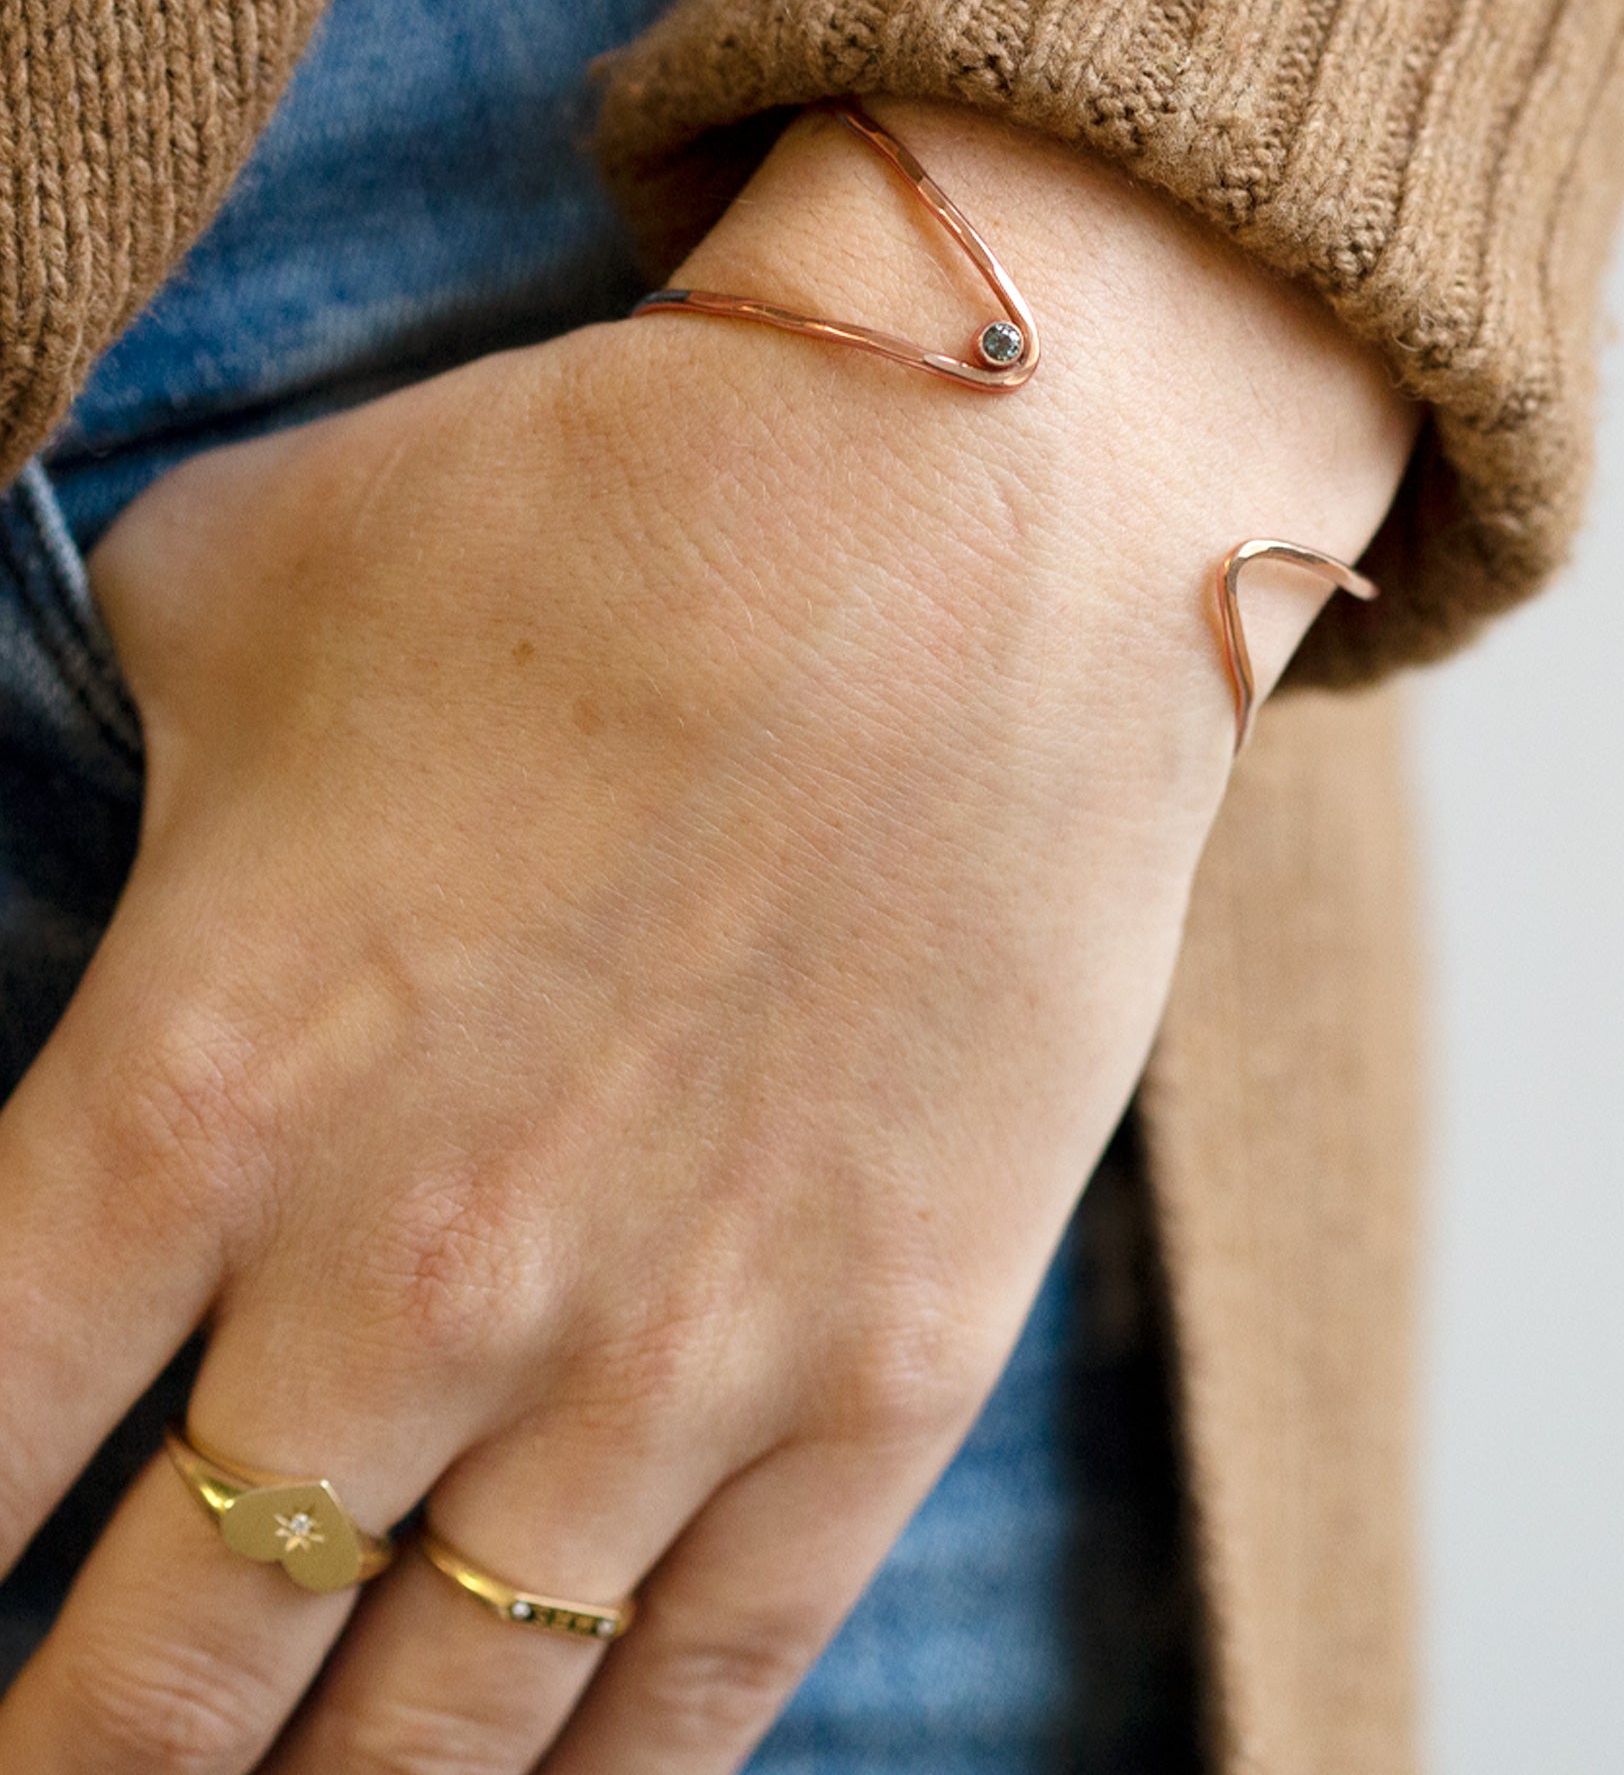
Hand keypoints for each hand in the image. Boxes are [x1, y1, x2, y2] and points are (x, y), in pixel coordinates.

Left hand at [0, 99, 1413, 1771]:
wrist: (985, 520)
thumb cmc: (602, 518)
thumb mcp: (239, 585)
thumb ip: (69, 752)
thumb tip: (23, 826)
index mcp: (208, 1080)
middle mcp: (419, 1276)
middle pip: (156, 1688)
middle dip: (75, 1772)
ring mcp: (679, 1353)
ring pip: (427, 1743)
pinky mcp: (889, 1364)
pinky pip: (701, 1689)